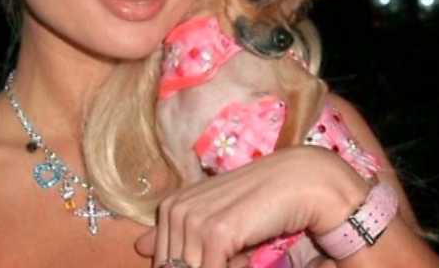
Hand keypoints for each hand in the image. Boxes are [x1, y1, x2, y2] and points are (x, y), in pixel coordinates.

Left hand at [135, 146, 369, 267]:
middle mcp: (176, 211)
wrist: (299, 180)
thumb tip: (140, 246)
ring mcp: (194, 220)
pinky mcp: (215, 232)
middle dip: (205, 265)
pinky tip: (248, 256)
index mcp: (171, 207)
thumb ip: (176, 233)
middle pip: (173, 265)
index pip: (163, 260)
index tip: (220, 255)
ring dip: (222, 266)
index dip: (187, 265)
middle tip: (236, 253)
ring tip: (244, 252)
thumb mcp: (213, 217)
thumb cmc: (257, 200)